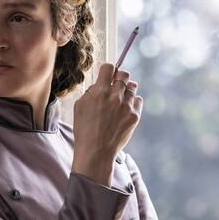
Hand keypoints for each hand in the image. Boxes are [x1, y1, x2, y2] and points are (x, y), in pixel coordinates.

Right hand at [72, 62, 142, 185]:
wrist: (97, 152)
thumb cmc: (85, 130)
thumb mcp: (80, 107)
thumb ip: (91, 91)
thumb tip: (100, 84)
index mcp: (100, 92)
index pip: (109, 67)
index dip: (108, 70)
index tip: (108, 74)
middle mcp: (115, 96)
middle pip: (124, 75)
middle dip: (119, 77)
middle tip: (116, 84)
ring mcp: (127, 106)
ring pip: (132, 87)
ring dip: (126, 90)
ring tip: (120, 99)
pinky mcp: (135, 116)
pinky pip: (138, 100)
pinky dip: (133, 102)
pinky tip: (125, 108)